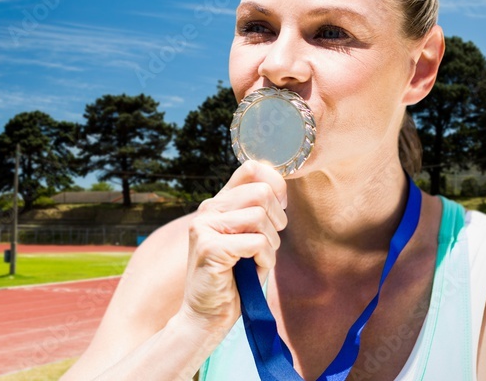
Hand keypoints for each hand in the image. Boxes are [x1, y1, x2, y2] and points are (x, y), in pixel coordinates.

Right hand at [180, 160, 287, 332]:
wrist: (208, 316)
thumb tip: (280, 188)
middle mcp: (208, 209)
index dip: (275, 184)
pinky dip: (264, 260)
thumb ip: (256, 211)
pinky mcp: (209, 247)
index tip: (280, 208)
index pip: (250, 169)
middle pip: (261, 192)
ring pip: (261, 217)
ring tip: (258, 259)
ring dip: (271, 244)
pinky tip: (253, 269)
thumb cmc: (234, 280)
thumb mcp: (247, 238)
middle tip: (270, 242)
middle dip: (277, 220)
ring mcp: (205, 227)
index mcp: (218, 203)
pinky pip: (257, 242)